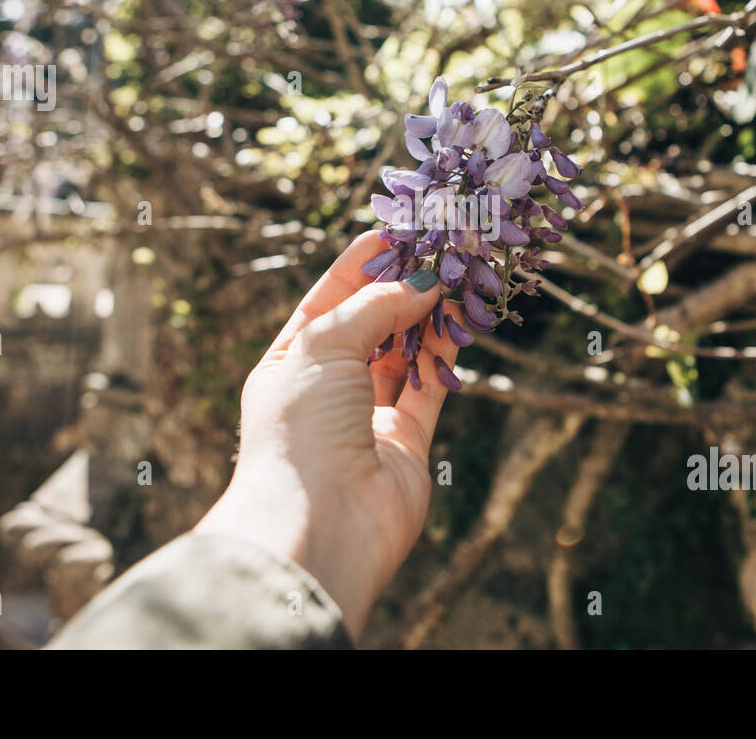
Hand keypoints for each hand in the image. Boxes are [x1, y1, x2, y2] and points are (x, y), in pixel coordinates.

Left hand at [194, 231, 460, 638]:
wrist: (321, 524)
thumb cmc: (300, 428)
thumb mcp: (322, 347)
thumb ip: (374, 308)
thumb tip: (421, 283)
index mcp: (290, 363)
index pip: (328, 299)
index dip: (362, 264)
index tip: (398, 229)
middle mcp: (328, 388)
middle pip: (372, 323)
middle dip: (404, 285)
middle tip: (442, 246)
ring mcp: (368, 415)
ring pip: (407, 351)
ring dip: (431, 314)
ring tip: (461, 272)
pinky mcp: (408, 440)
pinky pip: (431, 382)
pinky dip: (448, 350)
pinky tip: (465, 315)